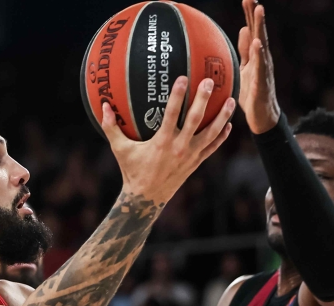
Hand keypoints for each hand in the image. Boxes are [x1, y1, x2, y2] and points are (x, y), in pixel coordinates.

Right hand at [101, 76, 234, 203]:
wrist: (147, 199)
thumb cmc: (132, 171)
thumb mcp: (120, 149)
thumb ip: (110, 127)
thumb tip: (102, 105)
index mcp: (162, 142)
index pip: (172, 114)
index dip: (178, 95)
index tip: (184, 78)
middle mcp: (179, 148)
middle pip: (196, 120)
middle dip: (204, 100)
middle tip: (210, 81)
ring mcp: (191, 156)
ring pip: (211, 133)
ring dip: (222, 117)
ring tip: (231, 101)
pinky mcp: (196, 163)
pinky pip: (212, 147)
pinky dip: (221, 137)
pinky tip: (229, 125)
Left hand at [236, 0, 280, 133]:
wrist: (262, 117)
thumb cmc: (252, 93)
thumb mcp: (245, 68)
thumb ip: (245, 50)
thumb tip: (243, 29)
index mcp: (256, 54)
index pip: (253, 30)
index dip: (250, 14)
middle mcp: (262, 58)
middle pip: (259, 32)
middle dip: (256, 15)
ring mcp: (264, 69)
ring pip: (262, 44)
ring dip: (261, 27)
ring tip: (259, 11)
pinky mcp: (262, 82)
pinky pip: (261, 66)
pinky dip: (259, 54)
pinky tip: (258, 42)